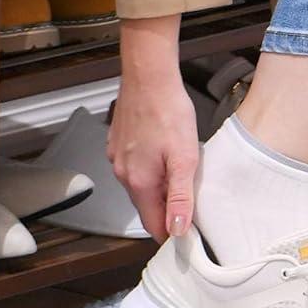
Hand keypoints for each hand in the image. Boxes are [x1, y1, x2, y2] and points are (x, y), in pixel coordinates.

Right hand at [107, 68, 199, 242]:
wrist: (148, 74)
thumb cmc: (167, 110)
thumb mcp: (184, 157)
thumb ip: (181, 197)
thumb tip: (177, 230)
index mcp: (138, 182)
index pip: (152, 225)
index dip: (171, 232)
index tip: (188, 232)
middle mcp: (122, 172)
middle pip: (146, 205)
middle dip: (167, 206)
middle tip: (191, 193)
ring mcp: (116, 156)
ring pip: (140, 184)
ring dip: (158, 184)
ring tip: (179, 166)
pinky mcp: (117, 142)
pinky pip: (133, 165)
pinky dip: (148, 165)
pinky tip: (163, 149)